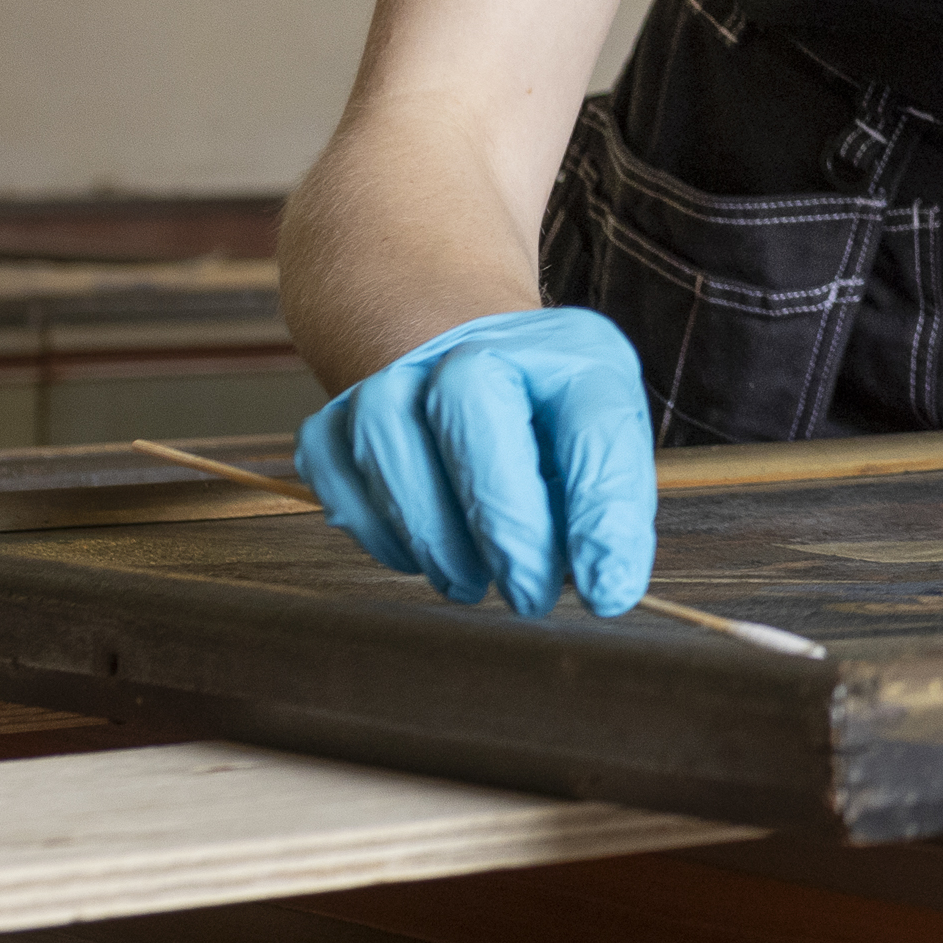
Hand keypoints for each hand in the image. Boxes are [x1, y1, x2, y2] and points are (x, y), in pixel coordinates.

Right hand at [295, 305, 654, 617]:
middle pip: (468, 399)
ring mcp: (398, 376)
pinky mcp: (336, 417)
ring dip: (433, 532)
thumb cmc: (552, 432)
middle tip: (528, 595)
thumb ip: (607, 505)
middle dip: (502, 517)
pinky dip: (377, 529)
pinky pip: (335, 469)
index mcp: (572, 351)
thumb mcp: (603, 451)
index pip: (592, 420)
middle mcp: (480, 347)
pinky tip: (420, 557)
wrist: (472, 378)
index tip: (607, 590)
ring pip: (387, 435)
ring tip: (471, 584)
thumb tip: (606, 582)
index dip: (602, 510)